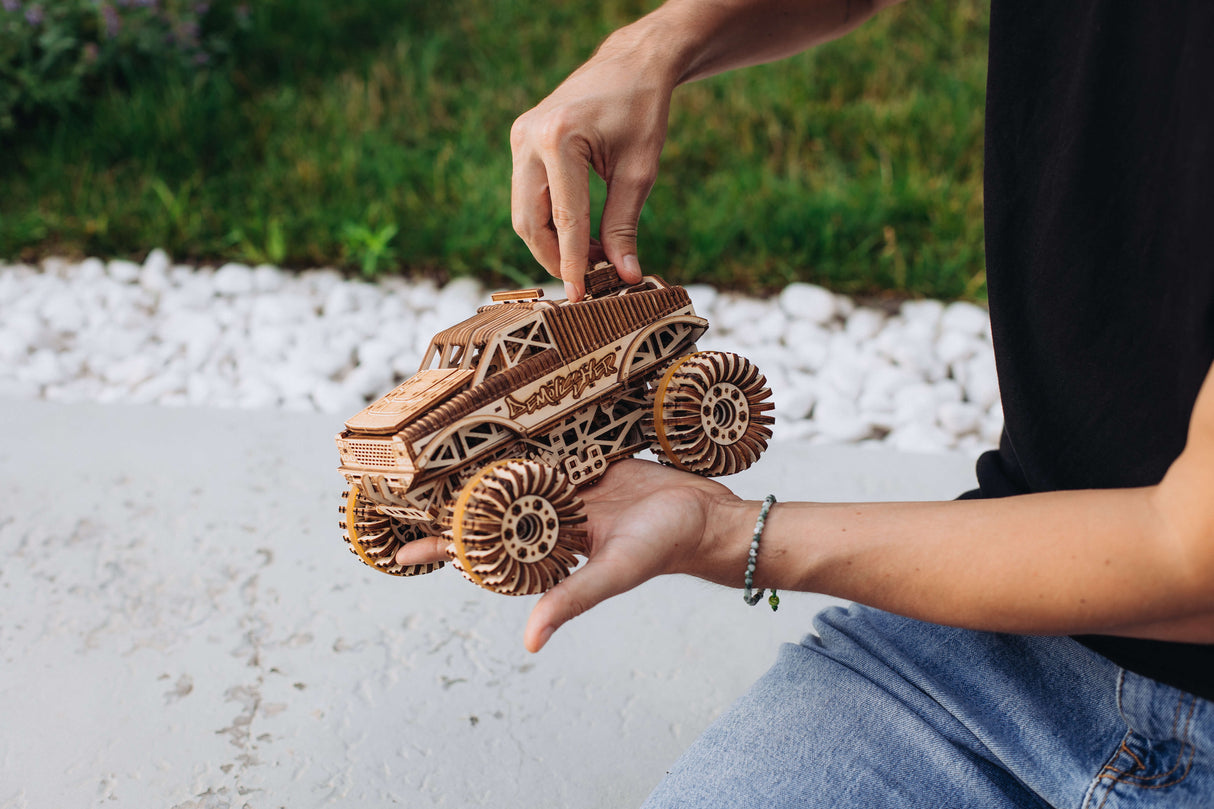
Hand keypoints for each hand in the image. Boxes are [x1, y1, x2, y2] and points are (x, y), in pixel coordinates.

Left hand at [393, 459, 740, 650]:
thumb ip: (571, 599)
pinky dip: (530, 434)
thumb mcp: (613, 573)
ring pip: (518, 471)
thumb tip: (531, 642)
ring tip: (442, 444)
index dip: (445, 548)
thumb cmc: (663, 549)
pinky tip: (502, 417)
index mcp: (551, 544)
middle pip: (493, 505)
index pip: (485, 548)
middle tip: (406, 481)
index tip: (401, 550)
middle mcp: (554, 514)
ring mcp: (572, 483)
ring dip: (486, 461)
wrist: (708, 515)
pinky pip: (554, 443)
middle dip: (455, 497)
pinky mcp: (593, 455)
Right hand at [510, 27, 675, 299]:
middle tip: (587, 281)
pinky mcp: (521, 141)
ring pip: (523, 212)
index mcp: (560, 139)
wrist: (630, 63)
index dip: (572, 262)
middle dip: (554, 257)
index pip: (565, 218)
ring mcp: (520, 138)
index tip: (580, 297)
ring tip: (591, 256)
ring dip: (552, 242)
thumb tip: (626, 275)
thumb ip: (625, 225)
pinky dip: (549, 220)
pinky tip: (581, 233)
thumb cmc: (642, 111)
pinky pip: (527, 194)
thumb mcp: (641, 171)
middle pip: (529, 221)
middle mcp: (530, 137)